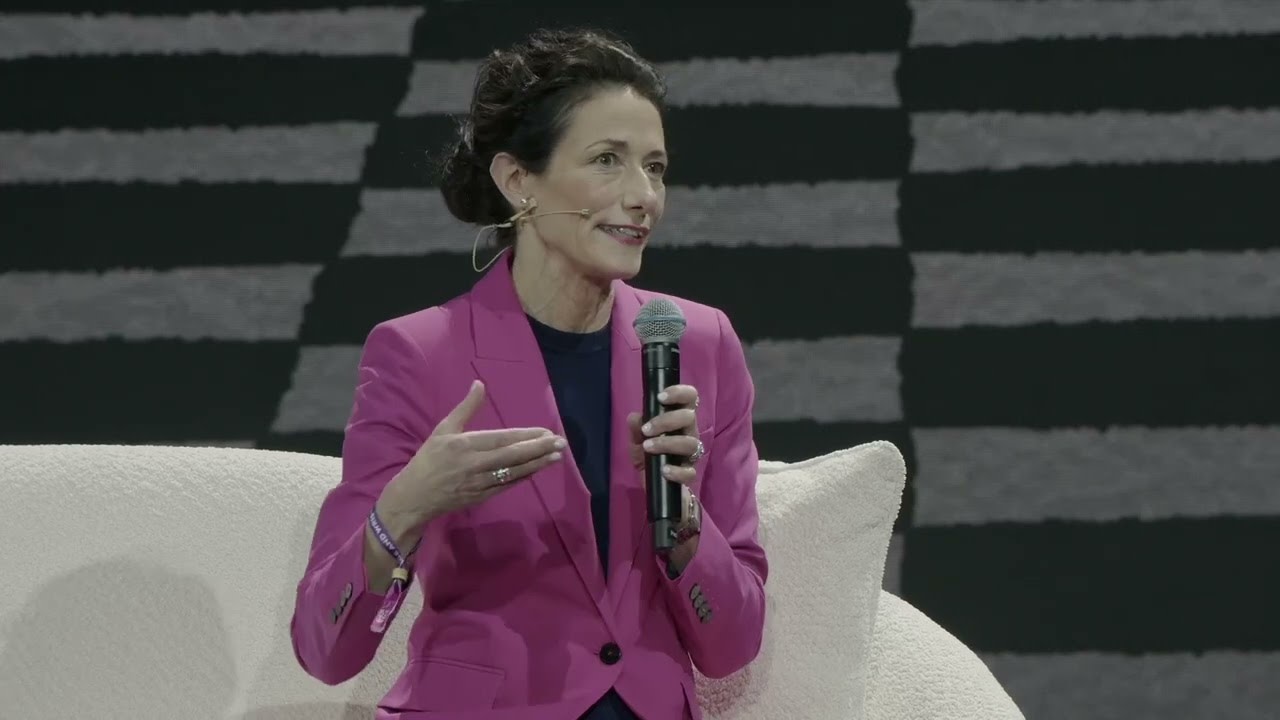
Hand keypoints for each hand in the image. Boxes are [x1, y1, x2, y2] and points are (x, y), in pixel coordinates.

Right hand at [378, 380, 565, 526]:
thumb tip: (479, 384)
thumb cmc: (429, 459)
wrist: (414, 496)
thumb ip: (465, 407)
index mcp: (466, 444)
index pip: (503, 439)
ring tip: (556, 456)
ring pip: (514, 473)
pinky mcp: (482, 497)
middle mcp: (476, 464)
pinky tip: (537, 469)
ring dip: (537, 464)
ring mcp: (480, 483)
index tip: (546, 431)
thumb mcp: (443, 429)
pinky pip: (507, 486)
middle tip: (560, 443)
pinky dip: (524, 477)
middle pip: (513, 456)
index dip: (526, 436)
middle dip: (539, 449)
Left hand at [627, 383, 703, 485]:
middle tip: (646, 429)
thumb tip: (635, 417)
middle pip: (689, 418)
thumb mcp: (636, 441)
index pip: (690, 398)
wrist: (654, 486)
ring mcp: (691, 455)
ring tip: (647, 447)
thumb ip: (635, 428)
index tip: (661, 398)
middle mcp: (689, 433)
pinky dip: (676, 471)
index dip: (679, 392)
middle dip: (666, 420)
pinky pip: (689, 472)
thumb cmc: (649, 456)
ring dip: (667, 443)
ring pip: (690, 443)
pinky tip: (663, 469)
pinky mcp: (689, 475)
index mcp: (679, 420)